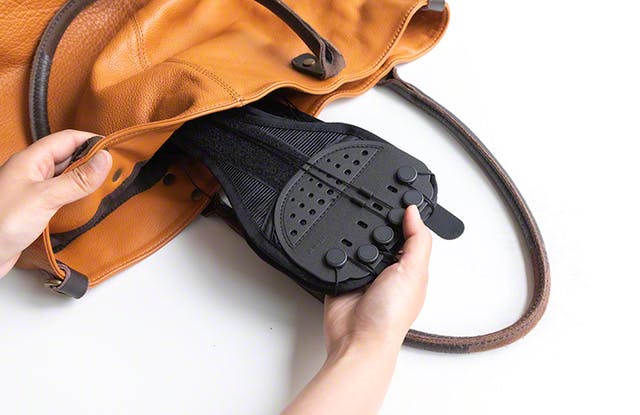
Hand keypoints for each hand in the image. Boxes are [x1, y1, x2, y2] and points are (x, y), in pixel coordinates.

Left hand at [0, 130, 111, 277]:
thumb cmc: (1, 222)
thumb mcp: (45, 197)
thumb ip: (78, 179)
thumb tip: (106, 158)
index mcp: (30, 160)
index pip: (67, 139)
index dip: (92, 140)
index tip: (116, 148)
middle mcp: (31, 173)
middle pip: (68, 158)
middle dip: (92, 161)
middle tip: (117, 169)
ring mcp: (32, 192)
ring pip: (65, 179)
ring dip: (85, 181)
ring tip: (108, 186)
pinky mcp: (34, 211)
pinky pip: (61, 198)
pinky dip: (76, 199)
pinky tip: (88, 206)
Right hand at [323, 205, 431, 355]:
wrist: (357, 339)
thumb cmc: (390, 316)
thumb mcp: (414, 272)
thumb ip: (417, 240)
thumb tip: (414, 212)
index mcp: (410, 267)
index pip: (409, 232)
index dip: (406, 216)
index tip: (400, 197)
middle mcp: (387, 269)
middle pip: (381, 233)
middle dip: (376, 224)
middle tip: (372, 212)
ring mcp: (364, 272)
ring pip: (358, 241)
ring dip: (355, 236)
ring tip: (355, 233)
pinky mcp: (342, 275)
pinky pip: (337, 254)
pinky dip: (336, 248)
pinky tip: (338, 245)